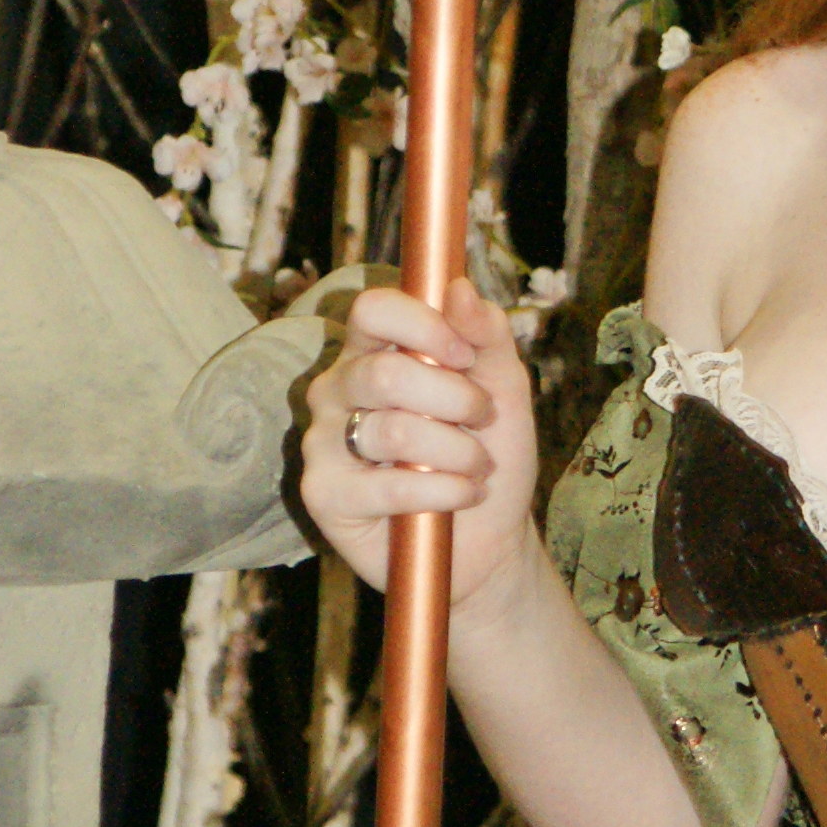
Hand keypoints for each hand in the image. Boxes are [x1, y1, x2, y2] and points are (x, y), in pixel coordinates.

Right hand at [298, 277, 541, 615]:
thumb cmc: (489, 453)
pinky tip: (461, 496)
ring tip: (476, 467)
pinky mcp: (323, 494)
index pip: (372, 310)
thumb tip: (459, 288)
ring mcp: (324, 442)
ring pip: (394, 432)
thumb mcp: (504, 386)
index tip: (465, 356)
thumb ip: (486, 333)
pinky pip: (389, 486)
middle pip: (387, 374)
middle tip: (483, 420)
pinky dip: (444, 492)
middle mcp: (337, 389)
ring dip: (458, 453)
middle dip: (456, 401)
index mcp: (372, 351)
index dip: (423, 326)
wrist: (489, 538)